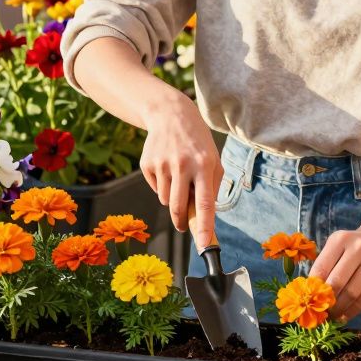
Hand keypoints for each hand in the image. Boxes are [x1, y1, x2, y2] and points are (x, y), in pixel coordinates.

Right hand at [140, 92, 221, 249]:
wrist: (171, 115)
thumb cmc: (197, 143)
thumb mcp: (213, 159)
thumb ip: (213, 187)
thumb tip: (206, 216)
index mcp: (204, 165)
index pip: (205, 202)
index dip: (204, 226)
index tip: (204, 245)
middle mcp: (183, 165)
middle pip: (178, 207)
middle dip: (181, 222)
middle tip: (184, 227)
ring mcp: (162, 164)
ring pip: (165, 200)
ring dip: (172, 198)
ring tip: (178, 178)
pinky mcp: (147, 164)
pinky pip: (155, 189)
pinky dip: (162, 186)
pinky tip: (167, 168)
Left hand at [309, 215, 360, 321]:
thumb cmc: (354, 245)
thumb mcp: (338, 246)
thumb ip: (326, 265)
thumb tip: (312, 294)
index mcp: (340, 239)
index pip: (321, 268)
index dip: (314, 288)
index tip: (309, 299)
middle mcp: (358, 248)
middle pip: (337, 282)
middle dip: (327, 301)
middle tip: (321, 312)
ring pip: (352, 292)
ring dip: (340, 308)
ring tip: (332, 316)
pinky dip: (353, 310)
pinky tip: (345, 316)